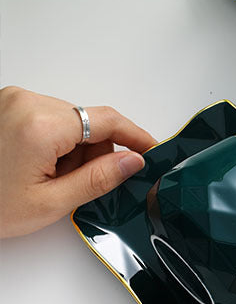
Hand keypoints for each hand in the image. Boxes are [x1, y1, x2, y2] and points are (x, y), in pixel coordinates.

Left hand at [0, 87, 155, 237]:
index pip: (106, 121)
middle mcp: (26, 102)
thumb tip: (132, 161)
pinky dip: (52, 142)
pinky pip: (47, 117)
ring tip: (45, 177)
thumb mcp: (50, 203)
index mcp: (41, 125)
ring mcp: (12, 99)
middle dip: (92, 154)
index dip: (136, 137)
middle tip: (73, 184)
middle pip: (87, 122)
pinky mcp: (4, 103)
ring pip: (69, 121)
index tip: (152, 150)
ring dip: (70, 149)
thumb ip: (98, 179)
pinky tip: (34, 165)